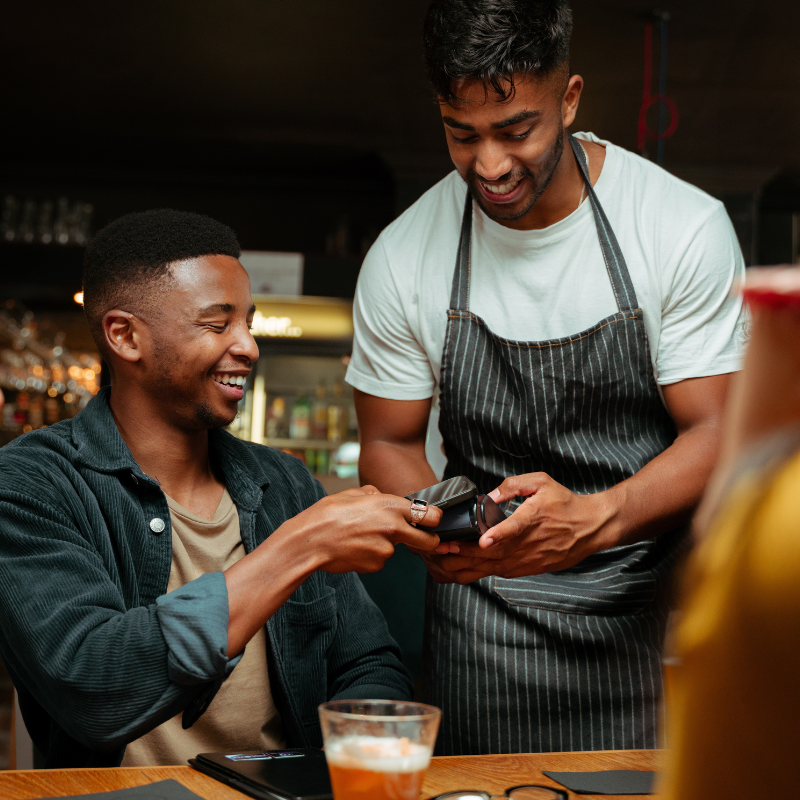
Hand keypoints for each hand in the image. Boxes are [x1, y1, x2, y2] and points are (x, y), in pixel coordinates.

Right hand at [285, 486, 443, 573]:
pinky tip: (355, 548)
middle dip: (429, 542)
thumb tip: (380, 496)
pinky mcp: (376, 565)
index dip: (434, 519)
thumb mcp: (353, 493)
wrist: (310, 541)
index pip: (430, 515)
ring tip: (360, 536)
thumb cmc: (328, 514)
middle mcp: (394, 528)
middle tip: (422, 540)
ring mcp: (386, 550)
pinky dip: (371, 555)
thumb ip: (374, 494)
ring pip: (395, 549)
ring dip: (385, 544)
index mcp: (391, 506)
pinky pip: (380, 559)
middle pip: (427, 541)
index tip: (433, 522)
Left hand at [423, 473, 616, 583]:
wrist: (590, 528)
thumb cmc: (565, 503)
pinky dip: (480, 571)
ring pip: (493, 567)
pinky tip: (461, 567)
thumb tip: (489, 496)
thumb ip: (514, 485)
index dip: (498, 534)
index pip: (515, 528)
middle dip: (465, 551)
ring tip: (443, 558)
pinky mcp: (529, 569)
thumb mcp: (542, 482)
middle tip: (441, 546)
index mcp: (533, 518)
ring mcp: (528, 559)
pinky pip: (500, 573)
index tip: (483, 539)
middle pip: (494, 552)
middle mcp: (529, 543)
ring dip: (467, 564)